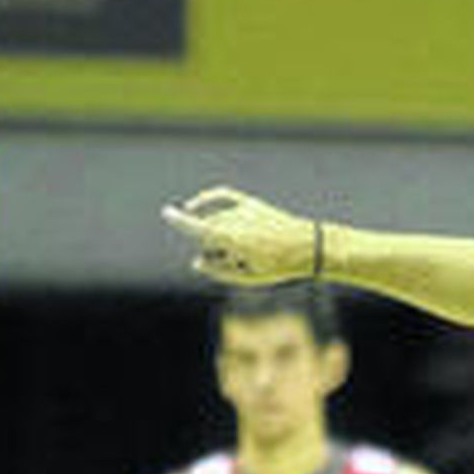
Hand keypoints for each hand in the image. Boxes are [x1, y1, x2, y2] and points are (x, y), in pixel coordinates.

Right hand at [161, 187, 315, 286]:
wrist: (307, 246)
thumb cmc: (278, 266)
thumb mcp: (249, 278)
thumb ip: (219, 272)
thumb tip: (197, 262)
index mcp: (235, 240)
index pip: (201, 228)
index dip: (182, 221)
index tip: (167, 213)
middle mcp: (237, 220)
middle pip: (208, 233)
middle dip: (212, 248)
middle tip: (237, 262)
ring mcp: (243, 208)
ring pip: (215, 219)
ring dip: (218, 235)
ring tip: (244, 251)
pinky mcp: (250, 202)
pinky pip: (222, 195)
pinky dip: (207, 198)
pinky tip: (194, 204)